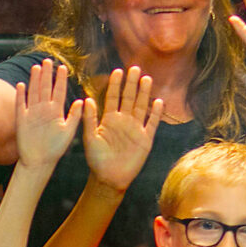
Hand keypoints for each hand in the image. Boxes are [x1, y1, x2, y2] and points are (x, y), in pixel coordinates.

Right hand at [9, 58, 83, 170]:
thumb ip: (74, 116)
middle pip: (45, 88)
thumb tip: (82, 100)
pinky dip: (21, 95)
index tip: (63, 67)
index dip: (60, 79)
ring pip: (34, 93)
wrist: (39, 162)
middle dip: (47, 75)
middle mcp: (44, 110)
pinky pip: (21, 105)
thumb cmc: (56, 149)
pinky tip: (21, 84)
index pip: (59, 91)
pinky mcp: (22, 120)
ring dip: (35, 81)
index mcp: (57, 112)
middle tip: (48, 61)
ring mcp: (32, 114)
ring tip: (36, 67)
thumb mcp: (69, 132)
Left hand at [82, 67, 163, 190]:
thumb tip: (86, 99)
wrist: (109, 178)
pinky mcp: (146, 139)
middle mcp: (124, 121)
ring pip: (141, 107)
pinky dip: (156, 113)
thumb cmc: (97, 159)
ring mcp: (136, 129)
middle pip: (129, 98)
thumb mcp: (89, 138)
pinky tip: (159, 102)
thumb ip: (89, 119)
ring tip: (147, 79)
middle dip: (132, 84)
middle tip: (135, 68)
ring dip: (144, 93)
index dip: (116, 85)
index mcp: (109, 119)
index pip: (113, 97)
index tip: (118, 71)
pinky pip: (152, 124)